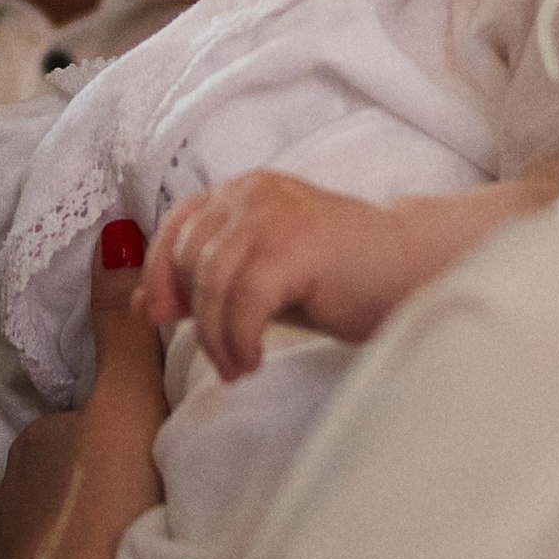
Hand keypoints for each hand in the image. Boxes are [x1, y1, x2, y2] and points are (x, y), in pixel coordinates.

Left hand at [0, 222, 167, 558]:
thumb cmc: (99, 516)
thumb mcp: (127, 411)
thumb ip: (127, 333)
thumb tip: (115, 229)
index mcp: (35, 445)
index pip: (79, 426)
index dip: (115, 435)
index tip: (151, 457)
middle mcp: (5, 496)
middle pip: (65, 481)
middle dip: (98, 491)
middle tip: (150, 510)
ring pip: (53, 537)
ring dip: (82, 543)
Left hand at [136, 164, 558, 377]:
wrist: (417, 272)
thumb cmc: (341, 278)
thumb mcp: (263, 278)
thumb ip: (208, 284)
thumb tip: (142, 304)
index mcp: (242, 192)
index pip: (177, 227)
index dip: (161, 275)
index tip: (163, 319)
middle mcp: (253, 191)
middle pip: (190, 256)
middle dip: (195, 315)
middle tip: (223, 358)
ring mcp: (277, 212)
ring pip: (213, 279)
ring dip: (218, 335)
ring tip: (240, 366)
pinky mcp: (299, 241)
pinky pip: (244, 296)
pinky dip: (239, 337)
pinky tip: (255, 360)